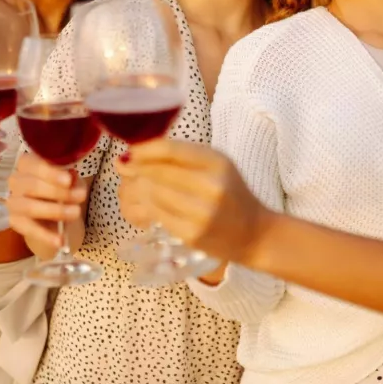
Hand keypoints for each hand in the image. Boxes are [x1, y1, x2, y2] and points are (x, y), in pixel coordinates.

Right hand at [7, 152, 88, 249]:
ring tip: (75, 213)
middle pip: (32, 185)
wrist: (54, 218)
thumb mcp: (70, 183)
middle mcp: (15, 181)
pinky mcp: (14, 222)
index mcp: (27, 164)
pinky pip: (29, 229)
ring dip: (55, 210)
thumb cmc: (61, 191)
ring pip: (30, 206)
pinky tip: (59, 241)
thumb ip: (70, 179)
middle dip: (58, 192)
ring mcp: (13, 202)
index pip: (33, 164)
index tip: (68, 180)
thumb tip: (72, 177)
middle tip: (81, 196)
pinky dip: (46, 236)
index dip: (50, 172)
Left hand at [114, 139, 271, 263]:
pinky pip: (158, 214)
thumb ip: (183, 155)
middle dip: (138, 168)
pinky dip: (148, 206)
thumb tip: (136, 152)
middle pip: (158, 171)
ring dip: (140, 188)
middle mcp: (211, 186)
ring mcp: (201, 213)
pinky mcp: (192, 234)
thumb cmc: (232, 193)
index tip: (131, 150)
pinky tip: (151, 203)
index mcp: (218, 163)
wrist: (254, 233)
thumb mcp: (217, 165)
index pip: (170, 150)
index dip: (144, 149)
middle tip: (128, 168)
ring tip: (140, 185)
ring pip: (153, 193)